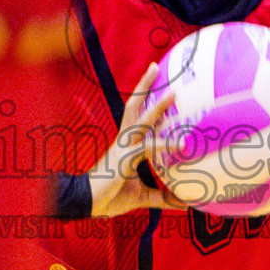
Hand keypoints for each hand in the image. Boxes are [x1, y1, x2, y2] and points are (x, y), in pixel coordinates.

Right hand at [89, 63, 176, 217]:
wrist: (86, 203)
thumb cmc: (110, 197)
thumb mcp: (141, 196)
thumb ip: (162, 197)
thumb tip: (183, 201)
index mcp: (127, 144)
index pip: (138, 117)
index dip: (149, 103)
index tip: (160, 87)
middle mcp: (125, 139)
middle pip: (134, 105)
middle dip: (144, 86)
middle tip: (155, 66)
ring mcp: (124, 146)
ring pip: (140, 118)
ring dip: (157, 105)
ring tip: (173, 91)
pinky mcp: (126, 157)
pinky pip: (149, 147)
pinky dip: (166, 143)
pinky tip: (183, 142)